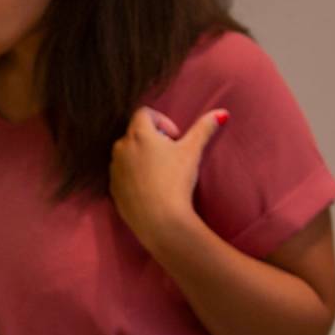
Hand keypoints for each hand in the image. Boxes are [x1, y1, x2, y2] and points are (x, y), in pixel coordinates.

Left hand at [110, 106, 227, 253]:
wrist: (159, 220)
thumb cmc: (176, 182)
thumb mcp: (192, 151)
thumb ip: (204, 128)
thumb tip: (222, 113)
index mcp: (139, 135)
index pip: (144, 113)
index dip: (162, 121)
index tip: (175, 138)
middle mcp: (121, 148)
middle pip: (135, 133)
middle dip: (153, 139)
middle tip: (170, 155)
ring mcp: (114, 169)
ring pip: (127, 154)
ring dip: (141, 156)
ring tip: (161, 173)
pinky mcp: (112, 188)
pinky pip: (122, 174)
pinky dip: (134, 175)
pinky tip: (151, 188)